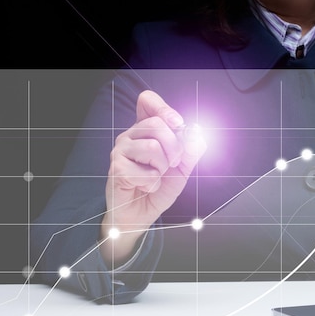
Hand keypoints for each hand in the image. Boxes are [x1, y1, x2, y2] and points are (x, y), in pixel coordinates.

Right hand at [100, 90, 205, 263]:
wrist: (142, 214)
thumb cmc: (159, 188)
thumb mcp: (182, 168)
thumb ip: (191, 149)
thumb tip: (198, 132)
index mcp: (146, 129)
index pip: (147, 100)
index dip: (164, 108)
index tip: (177, 123)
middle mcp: (130, 135)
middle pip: (156, 123)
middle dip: (174, 147)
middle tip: (172, 164)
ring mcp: (120, 150)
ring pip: (152, 147)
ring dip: (162, 169)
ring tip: (155, 177)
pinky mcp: (116, 169)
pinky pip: (145, 171)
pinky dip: (152, 183)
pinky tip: (145, 187)